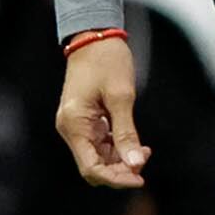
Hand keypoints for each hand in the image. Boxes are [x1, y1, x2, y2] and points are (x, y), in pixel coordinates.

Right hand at [56, 35, 149, 187]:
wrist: (94, 36)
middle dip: (119, 170)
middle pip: (93, 166)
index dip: (115, 178)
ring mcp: (76, 125)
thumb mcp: (122, 97)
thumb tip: (134, 164)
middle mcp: (70, 128)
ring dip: (120, 160)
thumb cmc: (106, 61)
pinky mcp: (84, 120)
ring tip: (143, 150)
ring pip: (98, 157)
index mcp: (74, 124)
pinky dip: (117, 147)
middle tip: (143, 160)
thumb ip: (127, 133)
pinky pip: (99, 144)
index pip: (91, 168)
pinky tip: (135, 144)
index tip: (139, 178)